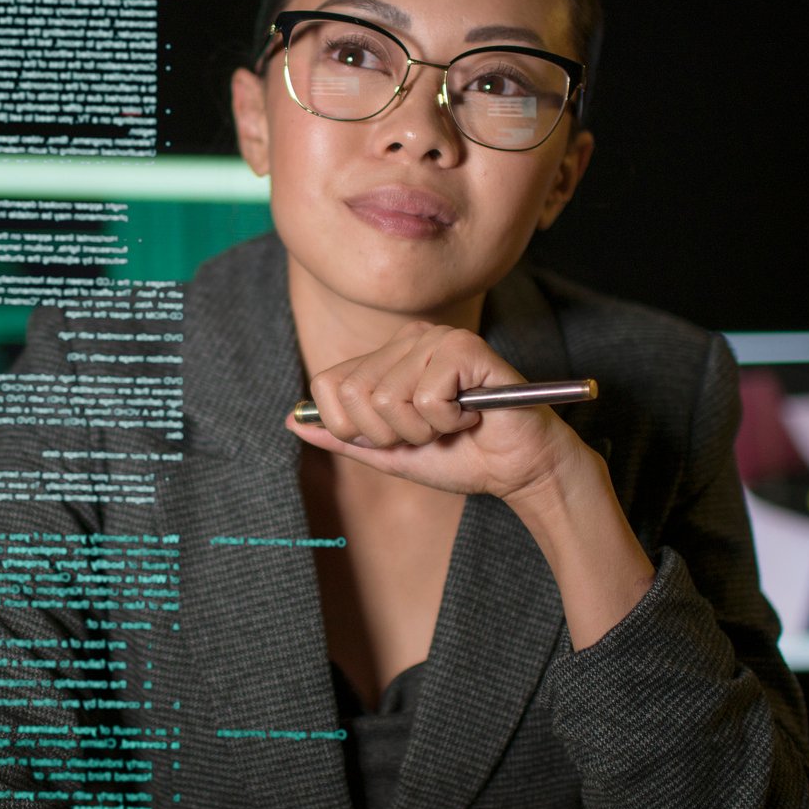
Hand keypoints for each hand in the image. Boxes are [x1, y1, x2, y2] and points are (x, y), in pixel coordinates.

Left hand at [286, 321, 595, 501]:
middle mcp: (409, 338)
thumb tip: (290, 420)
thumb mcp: (389, 452)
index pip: (328, 385)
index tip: (395, 436)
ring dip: (422, 430)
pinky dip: (447, 421)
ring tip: (453, 423)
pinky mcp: (465, 347)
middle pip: (355, 395)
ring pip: (388, 399)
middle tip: (430, 432)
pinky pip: (425, 398)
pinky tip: (471, 415)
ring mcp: (437, 338)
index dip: (353, 427)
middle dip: (390, 434)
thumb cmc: (460, 457)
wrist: (518, 469)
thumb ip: (343, 436)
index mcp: (387, 356)